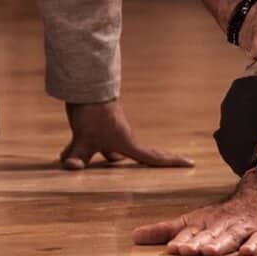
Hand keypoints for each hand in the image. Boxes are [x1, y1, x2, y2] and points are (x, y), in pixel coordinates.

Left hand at [60, 99, 194, 169]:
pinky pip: (93, 145)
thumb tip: (70, 168)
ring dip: (108, 160)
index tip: (190, 163)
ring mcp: (108, 132)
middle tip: (164, 168)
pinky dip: (84, 152)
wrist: (85, 87)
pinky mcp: (95, 127)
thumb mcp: (83, 137)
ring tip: (108, 169)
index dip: (171, 162)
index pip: (153, 157)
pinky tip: (66, 157)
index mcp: (126, 143)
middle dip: (148, 163)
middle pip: (138, 155)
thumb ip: (78, 155)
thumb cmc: (92, 113)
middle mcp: (121, 138)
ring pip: (111, 151)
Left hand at [132, 171, 256, 255]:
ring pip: (229, 237)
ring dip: (219, 244)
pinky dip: (254, 246)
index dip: (180, 240)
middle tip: (184, 251)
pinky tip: (247, 253)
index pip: (189, 233)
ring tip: (208, 251)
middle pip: (207, 235)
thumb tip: (133, 237)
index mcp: (202, 223)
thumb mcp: (192, 221)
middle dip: (195, 243)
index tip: (170, 249)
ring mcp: (242, 230)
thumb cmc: (221, 216)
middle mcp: (220, 226)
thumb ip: (164, 230)